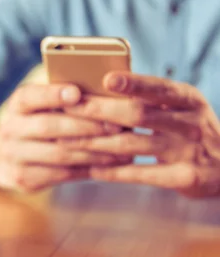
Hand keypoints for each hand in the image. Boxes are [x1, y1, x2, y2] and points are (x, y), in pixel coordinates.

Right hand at [0, 83, 129, 191]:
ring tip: (121, 149)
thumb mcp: (48, 105)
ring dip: (92, 152)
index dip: (52, 94)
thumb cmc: (45, 121)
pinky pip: (60, 174)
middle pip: (47, 126)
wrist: (16, 156)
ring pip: (58, 154)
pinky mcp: (23, 178)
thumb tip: (108, 88)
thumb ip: (70, 97)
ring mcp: (13, 155)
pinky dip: (87, 169)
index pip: (30, 96)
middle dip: (84, 126)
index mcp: (17, 105)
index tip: (77, 93)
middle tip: (116, 126)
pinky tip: (108, 165)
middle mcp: (9, 129)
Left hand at [61, 72, 219, 196]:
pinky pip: (141, 174)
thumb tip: (99, 84)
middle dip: (99, 110)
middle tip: (68, 108)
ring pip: (132, 145)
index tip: (106, 79)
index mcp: (187, 98)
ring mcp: (188, 151)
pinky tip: (91, 169)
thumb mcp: (181, 107)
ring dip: (95, 143)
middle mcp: (190, 122)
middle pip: (138, 114)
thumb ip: (149, 98)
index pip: (157, 87)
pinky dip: (113, 171)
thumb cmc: (190, 130)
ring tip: (66, 141)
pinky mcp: (184, 178)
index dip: (132, 83)